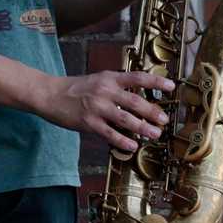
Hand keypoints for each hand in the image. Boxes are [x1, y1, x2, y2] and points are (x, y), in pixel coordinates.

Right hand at [37, 70, 173, 153]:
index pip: (137, 78)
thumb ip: (118, 86)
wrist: (50, 94)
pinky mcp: (88, 122)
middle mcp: (105, 91)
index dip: (156, 82)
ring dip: (142, 127)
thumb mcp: (99, 80)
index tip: (172, 86)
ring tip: (155, 134)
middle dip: (152, 112)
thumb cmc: (77, 89)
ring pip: (125, 119)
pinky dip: (123, 140)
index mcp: (110, 78)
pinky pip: (109, 133)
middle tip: (164, 120)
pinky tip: (133, 145)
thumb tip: (140, 98)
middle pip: (134, 101)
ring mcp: (96, 107)